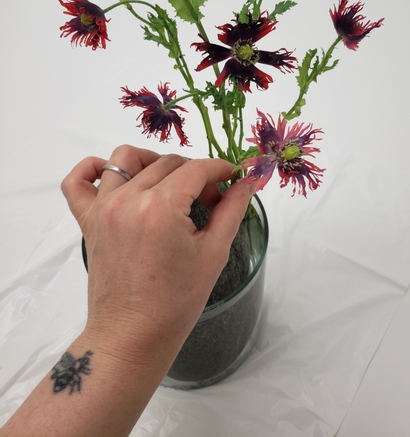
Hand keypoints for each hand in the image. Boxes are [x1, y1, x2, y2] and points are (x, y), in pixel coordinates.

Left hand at [61, 145, 252, 369]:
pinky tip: (116, 179)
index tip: (232, 180)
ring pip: (126, 159)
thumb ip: (232, 210)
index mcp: (161, 207)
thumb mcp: (214, 254)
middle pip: (168, 163)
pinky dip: (93, 169)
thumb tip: (247, 182)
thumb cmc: (176, 302)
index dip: (221, 170)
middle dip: (196, 175)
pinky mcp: (87, 220)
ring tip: (168, 185)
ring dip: (152, 162)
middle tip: (210, 201)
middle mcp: (128, 199)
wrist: (132, 336)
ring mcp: (103, 208)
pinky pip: (77, 181)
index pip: (197, 168)